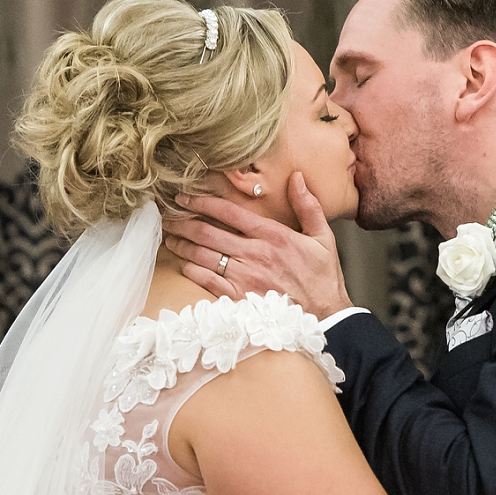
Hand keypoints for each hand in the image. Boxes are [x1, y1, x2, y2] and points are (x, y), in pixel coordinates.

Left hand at [165, 173, 352, 317]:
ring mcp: (245, 277)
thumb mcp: (323, 237)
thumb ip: (308, 206)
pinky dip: (191, 271)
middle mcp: (255, 254)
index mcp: (273, 235)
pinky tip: (184, 264)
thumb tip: (297, 177)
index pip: (228, 212)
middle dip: (183, 221)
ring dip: (182, 245)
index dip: (202, 201)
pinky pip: (207, 281)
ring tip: (170, 237)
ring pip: (202, 256)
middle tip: (169, 215)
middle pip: (207, 232)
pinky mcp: (239, 298)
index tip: (185, 197)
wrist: (326, 316)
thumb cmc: (323, 278)